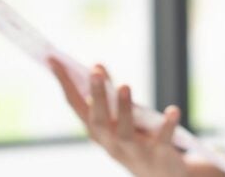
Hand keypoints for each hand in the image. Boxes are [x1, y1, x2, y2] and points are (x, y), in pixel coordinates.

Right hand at [48, 58, 224, 176]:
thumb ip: (107, 95)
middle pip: (99, 121)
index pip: (76, 105)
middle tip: (94, 70)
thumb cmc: (136, 140)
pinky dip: (167, 125)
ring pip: (124, 132)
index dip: (64, 83)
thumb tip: (96, 66)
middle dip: (96, 96)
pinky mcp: (159, 155)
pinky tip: (172, 110)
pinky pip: (162, 140)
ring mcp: (134, 151)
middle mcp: (111, 143)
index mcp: (98, 131)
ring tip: (124, 85)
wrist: (162, 176)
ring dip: (124, 109)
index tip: (52, 59)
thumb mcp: (118, 119)